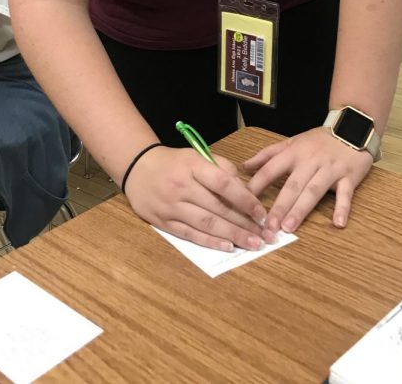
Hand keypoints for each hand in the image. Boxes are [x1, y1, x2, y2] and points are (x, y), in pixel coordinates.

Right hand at [124, 146, 274, 251]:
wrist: (137, 168)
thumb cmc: (174, 163)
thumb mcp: (196, 155)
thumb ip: (221, 168)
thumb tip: (244, 190)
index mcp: (193, 166)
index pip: (223, 184)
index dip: (245, 199)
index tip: (261, 213)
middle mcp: (182, 186)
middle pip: (218, 208)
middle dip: (244, 223)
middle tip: (264, 236)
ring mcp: (171, 206)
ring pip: (206, 224)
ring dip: (232, 235)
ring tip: (252, 244)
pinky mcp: (163, 222)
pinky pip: (190, 234)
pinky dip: (210, 242)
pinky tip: (227, 246)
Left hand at [243, 128, 373, 233]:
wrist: (352, 126)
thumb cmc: (319, 140)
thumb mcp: (292, 142)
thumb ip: (268, 154)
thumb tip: (244, 166)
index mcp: (294, 153)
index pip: (271, 169)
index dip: (257, 185)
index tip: (244, 203)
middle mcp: (310, 161)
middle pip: (292, 185)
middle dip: (280, 206)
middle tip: (269, 226)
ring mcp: (330, 169)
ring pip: (314, 191)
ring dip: (301, 209)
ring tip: (289, 227)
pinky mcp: (349, 176)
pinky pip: (346, 193)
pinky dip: (343, 208)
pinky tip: (338, 223)